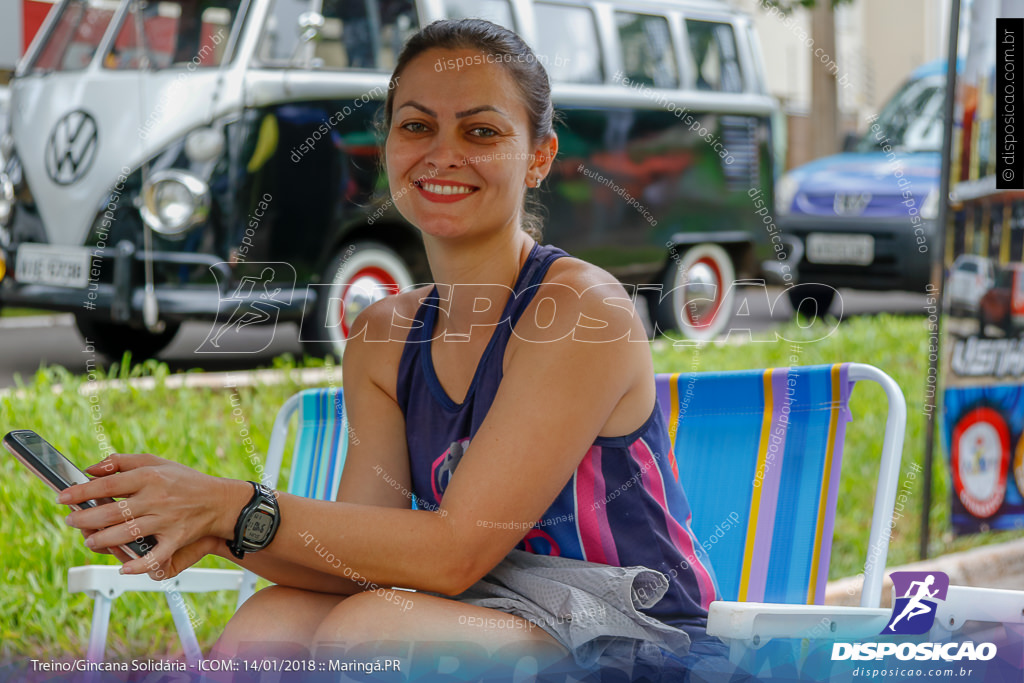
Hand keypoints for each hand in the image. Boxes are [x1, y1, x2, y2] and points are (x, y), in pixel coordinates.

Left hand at [60, 454, 249, 575]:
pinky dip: (139, 565)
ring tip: (90, 540)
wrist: (220, 501)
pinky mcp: (176, 539)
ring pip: (127, 534)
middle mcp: (157, 498)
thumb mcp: (156, 461)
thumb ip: (122, 462)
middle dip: (86, 518)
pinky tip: (124, 568)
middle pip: (113, 511)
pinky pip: (155, 556)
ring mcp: (167, 521)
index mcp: (150, 477)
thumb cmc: (185, 480)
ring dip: (103, 539)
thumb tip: (91, 469)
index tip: (64, 497)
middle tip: (72, 520)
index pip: (109, 484)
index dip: (82, 491)